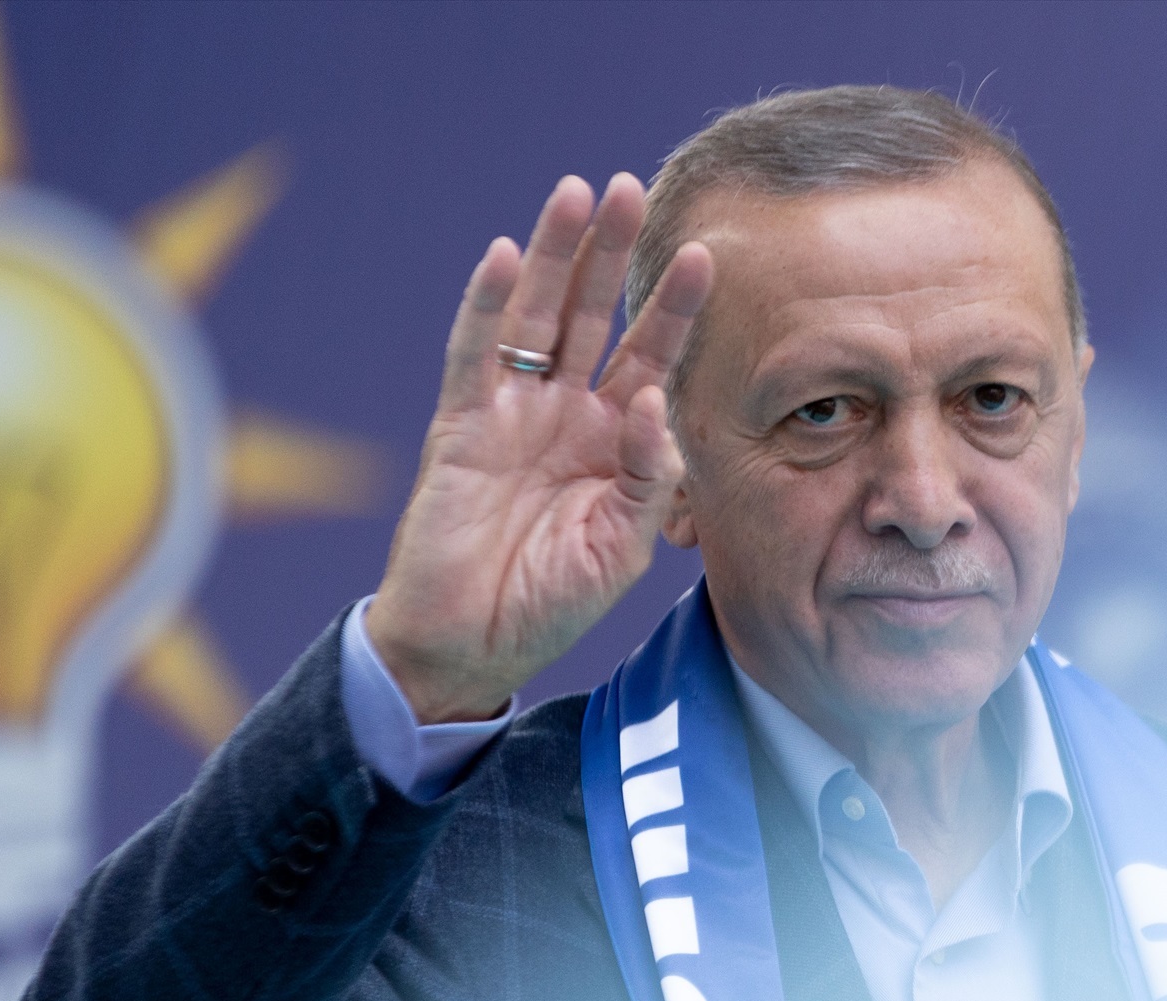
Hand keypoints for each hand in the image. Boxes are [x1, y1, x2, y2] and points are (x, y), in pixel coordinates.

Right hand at [367, 174, 712, 722]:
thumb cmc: (552, 602)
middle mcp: (566, 414)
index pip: (651, 357)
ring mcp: (511, 412)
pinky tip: (508, 256)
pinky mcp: (460, 426)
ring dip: (556, 255)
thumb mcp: (623, 547)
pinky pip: (474, 354)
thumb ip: (648, 475)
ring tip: (578, 194)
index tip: (706, 256)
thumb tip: (651, 399)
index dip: (674, 308)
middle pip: (593, 315)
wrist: (471, 644)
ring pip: (536, 316)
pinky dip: (487, 305)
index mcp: (616, 441)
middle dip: (614, 254)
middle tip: (634, 190)